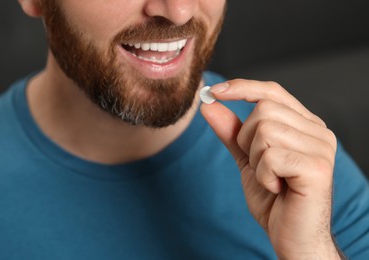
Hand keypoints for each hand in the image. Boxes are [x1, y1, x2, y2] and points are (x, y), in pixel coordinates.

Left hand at [201, 79, 342, 258]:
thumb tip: (210, 104)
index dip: (241, 87)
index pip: (271, 91)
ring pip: (265, 131)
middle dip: (247, 141)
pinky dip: (263, 175)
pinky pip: (270, 156)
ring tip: (270, 178)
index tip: (213, 91)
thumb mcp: (247, 159)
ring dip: (255, 160)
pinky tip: (277, 188)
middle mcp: (318, 131)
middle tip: (260, 166)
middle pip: (263, 110)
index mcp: (304, 125)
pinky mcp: (317, 167)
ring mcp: (321, 147)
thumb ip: (231, 132)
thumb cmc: (273, 198)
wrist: (290, 236)